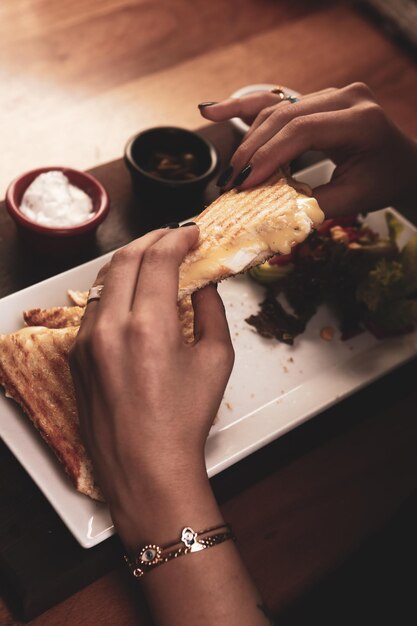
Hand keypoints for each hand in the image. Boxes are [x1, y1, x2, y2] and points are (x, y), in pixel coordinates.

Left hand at [69, 226, 233, 546]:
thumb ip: (211, 311)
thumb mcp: (215, 361)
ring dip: (130, 262)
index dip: (177, 238)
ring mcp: (86, 340)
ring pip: (103, 280)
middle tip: (173, 238)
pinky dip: (114, 290)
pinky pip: (93, 307)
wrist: (145, 469)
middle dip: (152, 239)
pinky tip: (132, 296)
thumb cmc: (183, 421)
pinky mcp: (76, 355)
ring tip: (153, 261)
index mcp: (148, 326)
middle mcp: (110, 327)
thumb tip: (204, 284)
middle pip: (125, 259)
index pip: (158, 259)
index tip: (191, 234)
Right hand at [200, 83, 416, 216]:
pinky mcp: (316, 98)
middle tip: (230, 182)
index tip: (244, 184)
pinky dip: (244, 108)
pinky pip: (276, 102)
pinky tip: (213, 110)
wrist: (401, 163)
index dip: (268, 156)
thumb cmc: (383, 180)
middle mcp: (346, 97)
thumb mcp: (355, 198)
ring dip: (247, 139)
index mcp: (361, 120)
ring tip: (230, 171)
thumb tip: (270, 215)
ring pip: (276, 110)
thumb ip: (314, 205)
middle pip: (284, 117)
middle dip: (251, 151)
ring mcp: (330, 93)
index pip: (303, 131)